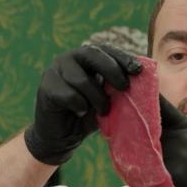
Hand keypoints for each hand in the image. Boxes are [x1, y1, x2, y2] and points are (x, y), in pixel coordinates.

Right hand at [24, 44, 141, 164]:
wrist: (61, 137)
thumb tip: (140, 79)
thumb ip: (117, 87)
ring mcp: (55, 71)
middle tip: (124, 87)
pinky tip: (80, 113)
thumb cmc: (88, 115)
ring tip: (103, 111)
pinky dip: (79, 106)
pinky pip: (69, 95)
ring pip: (80, 79)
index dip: (123, 57)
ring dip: (97, 97)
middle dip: (112, 70)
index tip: (138, 71)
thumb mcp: (107, 98)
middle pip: (91, 54)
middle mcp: (69, 59)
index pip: (106, 49)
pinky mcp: (46, 88)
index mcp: (85, 58)